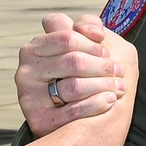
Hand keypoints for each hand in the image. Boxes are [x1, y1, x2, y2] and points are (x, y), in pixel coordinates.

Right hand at [16, 13, 128, 136]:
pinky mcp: (38, 120)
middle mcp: (26, 71)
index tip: (106, 51)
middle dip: (102, 66)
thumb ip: (86, 26)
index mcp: (35, 48)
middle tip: (118, 71)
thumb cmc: (81, 74)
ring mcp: (29, 96)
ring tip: (119, 87)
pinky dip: (96, 104)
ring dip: (104, 85)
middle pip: (73, 61)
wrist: (74, 118)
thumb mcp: (83, 43)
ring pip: (74, 86)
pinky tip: (110, 100)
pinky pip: (72, 111)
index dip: (92, 44)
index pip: (67, 37)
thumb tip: (95, 32)